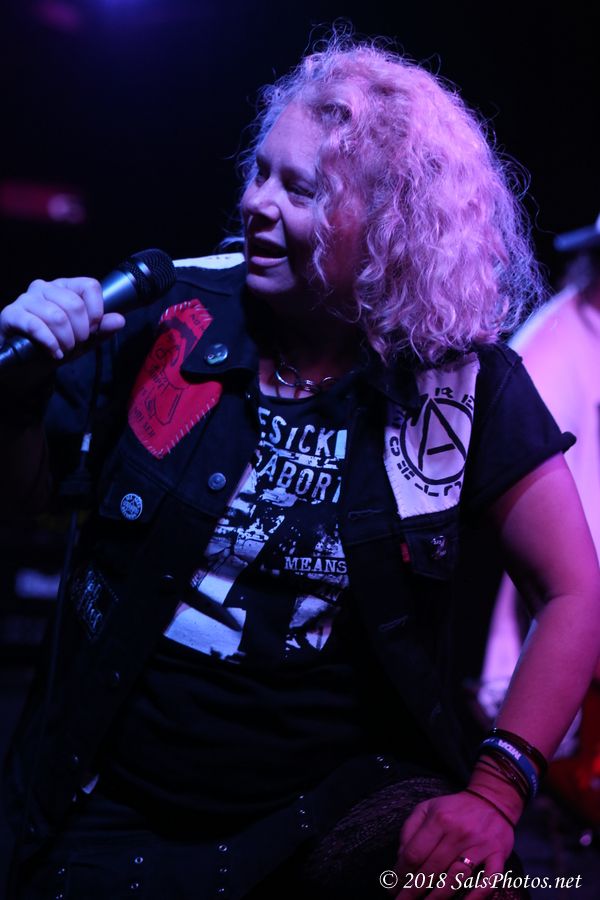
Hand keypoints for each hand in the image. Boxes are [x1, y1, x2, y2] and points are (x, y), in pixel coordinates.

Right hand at [0, 276, 124, 360]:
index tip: (92, 330)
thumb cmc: (56, 344)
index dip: (96, 312)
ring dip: (65, 340)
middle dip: (81, 332)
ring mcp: (26, 299)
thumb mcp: (84, 340)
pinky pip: (35, 325)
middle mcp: (44, 287)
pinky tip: (54, 352)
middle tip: (77, 344)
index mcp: (65, 287)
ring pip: (56, 316)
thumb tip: (120, 320)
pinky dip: (50, 342)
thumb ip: (102, 329)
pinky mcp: (11, 314)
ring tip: (64, 350)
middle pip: (75, 304)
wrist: (28, 362)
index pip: (90, 286)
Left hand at [394, 790, 514, 898]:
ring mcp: (480, 846)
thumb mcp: (426, 808)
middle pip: (432, 869)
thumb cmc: (453, 808)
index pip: (414, 853)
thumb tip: (401, 858)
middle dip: (413, 891)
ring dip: (437, 897)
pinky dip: (477, 896)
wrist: (491, 800)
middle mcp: (459, 833)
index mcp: (439, 820)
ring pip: (456, 878)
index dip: (400, 873)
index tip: (392, 887)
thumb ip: (409, 830)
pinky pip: (489, 880)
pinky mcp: (498, 855)